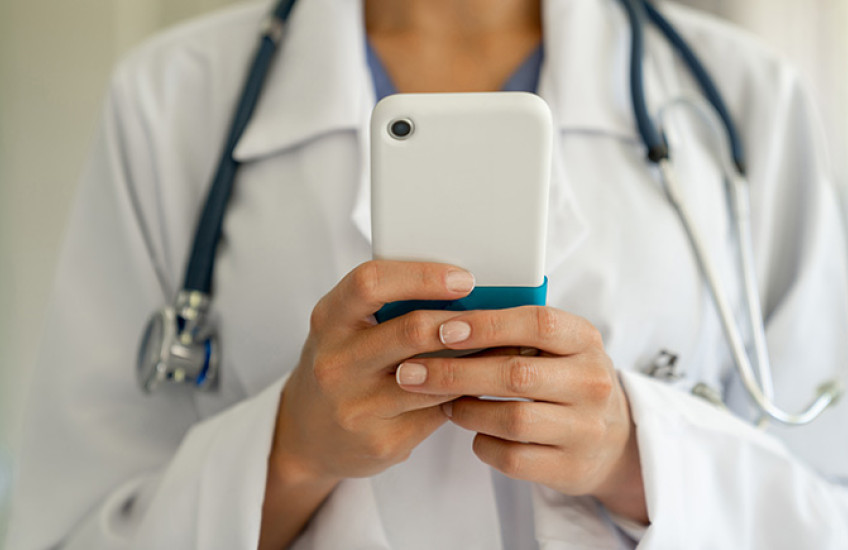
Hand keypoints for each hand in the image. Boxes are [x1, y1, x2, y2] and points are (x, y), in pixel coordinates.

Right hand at [260, 261, 474, 548]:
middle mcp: (336, 363)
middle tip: (496, 317)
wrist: (308, 436)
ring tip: (504, 347)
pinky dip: (464, 395)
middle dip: (462, 322)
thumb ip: (387, 307)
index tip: (464, 279)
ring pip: (432, 377)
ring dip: (474, 361)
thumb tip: (465, 288)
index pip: (370, 283)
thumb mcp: (346, 328)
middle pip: (410, 331)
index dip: (421, 277)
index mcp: (329, 321)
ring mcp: (356, 407)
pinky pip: (436, 412)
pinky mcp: (381, 442)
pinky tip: (482, 383)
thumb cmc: (342, 366)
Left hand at [395, 306, 647, 523]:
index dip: (487, 325)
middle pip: (516, 374)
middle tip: (411, 372)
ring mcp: (585, 429)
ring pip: (512, 419)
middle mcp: (592, 383)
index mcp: (585, 340)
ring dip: (465, 410)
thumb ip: (513, 330)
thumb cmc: (564, 379)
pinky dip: (483, 444)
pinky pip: (513, 458)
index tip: (443, 329)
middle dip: (455, 372)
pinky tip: (473, 432)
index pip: (537, 324)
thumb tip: (443, 317)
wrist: (612, 441)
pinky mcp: (571, 468)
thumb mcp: (556, 346)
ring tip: (442, 402)